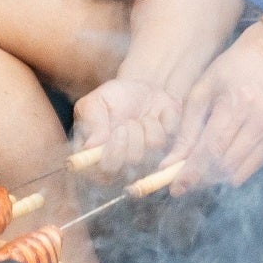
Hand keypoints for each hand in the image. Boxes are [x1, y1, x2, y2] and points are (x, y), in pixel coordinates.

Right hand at [67, 76, 181, 182]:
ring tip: (141, 117)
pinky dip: (165, 120)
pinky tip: (158, 114)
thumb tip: (91, 146)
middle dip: (132, 136)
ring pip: (153, 149)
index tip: (118, 130)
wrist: (140, 88)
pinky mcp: (171, 150)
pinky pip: (172, 138)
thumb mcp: (94, 103)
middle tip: (128, 122)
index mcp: (98, 160)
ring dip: (148, 126)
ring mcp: (148, 161)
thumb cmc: (112, 99)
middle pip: (131, 163)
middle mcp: (123, 166)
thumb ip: (91, 122)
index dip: (114, 154)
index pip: (104, 173)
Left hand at [173, 24, 262, 188]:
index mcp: (237, 104)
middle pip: (225, 166)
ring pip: (239, 174)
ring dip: (216, 178)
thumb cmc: (232, 69)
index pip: (212, 149)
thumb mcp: (202, 90)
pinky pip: (252, 169)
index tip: (175, 188)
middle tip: (183, 179)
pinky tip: (222, 159)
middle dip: (201, 178)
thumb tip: (170, 164)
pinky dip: (233, 171)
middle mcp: (260, 122)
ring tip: (200, 170)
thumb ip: (187, 129)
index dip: (192, 173)